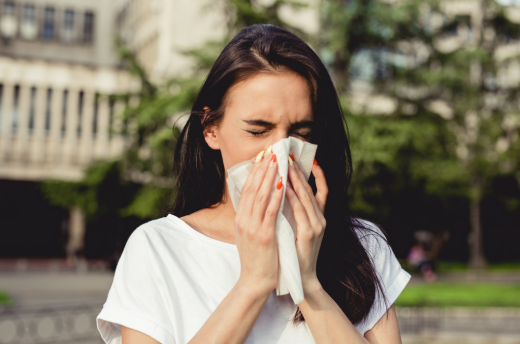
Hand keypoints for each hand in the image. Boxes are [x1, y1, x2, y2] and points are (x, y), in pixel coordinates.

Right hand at [234, 149, 283, 297]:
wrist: (254, 282)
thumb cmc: (255, 259)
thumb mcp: (248, 235)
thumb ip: (251, 218)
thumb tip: (257, 201)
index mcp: (240, 219)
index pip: (246, 189)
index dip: (254, 171)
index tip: (262, 156)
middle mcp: (244, 220)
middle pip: (252, 188)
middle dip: (262, 168)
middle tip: (271, 150)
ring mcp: (252, 227)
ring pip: (261, 195)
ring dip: (270, 176)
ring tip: (277, 160)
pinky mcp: (264, 235)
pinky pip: (271, 211)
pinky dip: (276, 195)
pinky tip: (282, 183)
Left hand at [285, 157, 327, 292]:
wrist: (301, 277)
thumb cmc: (296, 251)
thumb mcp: (298, 227)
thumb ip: (296, 211)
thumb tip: (285, 191)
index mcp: (318, 217)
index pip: (321, 190)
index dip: (317, 174)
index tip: (308, 159)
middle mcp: (321, 218)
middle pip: (312, 189)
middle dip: (300, 171)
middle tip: (290, 155)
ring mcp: (317, 226)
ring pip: (307, 197)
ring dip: (296, 180)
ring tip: (287, 165)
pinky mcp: (310, 234)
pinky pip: (300, 211)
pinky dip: (292, 197)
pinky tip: (285, 187)